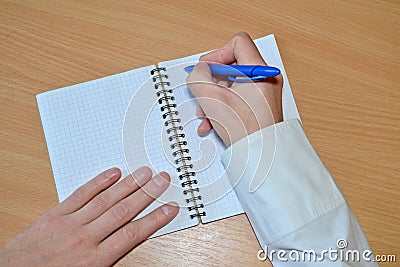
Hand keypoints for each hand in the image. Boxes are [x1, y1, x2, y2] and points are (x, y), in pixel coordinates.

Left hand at [0, 167, 178, 265]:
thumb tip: (128, 245)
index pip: (133, 233)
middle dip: (146, 194)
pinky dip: (97, 183)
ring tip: (144, 173)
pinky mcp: (56, 215)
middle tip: (162, 180)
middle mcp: (85, 238)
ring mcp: (71, 224)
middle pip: (123, 211)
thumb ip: (108, 261)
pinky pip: (80, 195)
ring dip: (127, 185)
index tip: (169, 208)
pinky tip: (112, 174)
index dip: (154, 219)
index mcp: (95, 259)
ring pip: (105, 200)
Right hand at [187, 32, 282, 146]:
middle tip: (204, 93)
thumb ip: (199, 76)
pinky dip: (222, 107)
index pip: (238, 43)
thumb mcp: (211, 98)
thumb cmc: (244, 130)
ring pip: (231, 85)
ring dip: (213, 98)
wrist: (259, 156)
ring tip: (206, 114)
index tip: (206, 69)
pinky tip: (212, 122)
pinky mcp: (259, 106)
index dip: (217, 53)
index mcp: (260, 71)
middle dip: (212, 82)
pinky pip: (237, 98)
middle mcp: (265, 80)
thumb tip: (200, 71)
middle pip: (232, 66)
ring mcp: (264, 94)